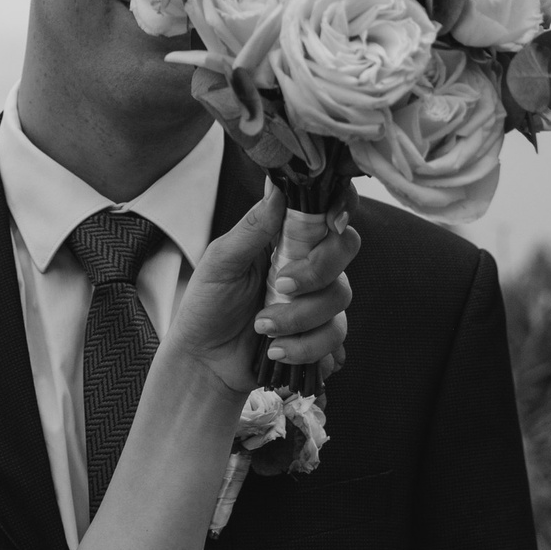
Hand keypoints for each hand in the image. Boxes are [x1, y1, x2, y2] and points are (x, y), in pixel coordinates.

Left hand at [166, 185, 358, 400]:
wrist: (204, 362)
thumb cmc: (207, 306)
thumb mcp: (220, 262)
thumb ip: (252, 228)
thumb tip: (277, 187)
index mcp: (288, 240)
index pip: (329, 211)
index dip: (341, 207)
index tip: (331, 222)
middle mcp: (310, 266)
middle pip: (346, 249)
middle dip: (317, 272)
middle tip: (281, 286)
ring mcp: (317, 302)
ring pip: (339, 300)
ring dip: (299, 319)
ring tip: (261, 328)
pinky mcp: (319, 337)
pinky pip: (335, 340)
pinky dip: (305, 349)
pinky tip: (276, 353)